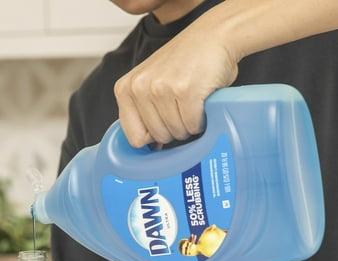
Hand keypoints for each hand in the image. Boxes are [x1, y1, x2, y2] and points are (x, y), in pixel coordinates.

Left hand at [114, 20, 238, 146]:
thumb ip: (142, 111)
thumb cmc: (183, 63)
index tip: (163, 125)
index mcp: (125, 89)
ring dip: (189, 124)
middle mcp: (139, 87)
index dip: (153, 136)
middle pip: (158, 136)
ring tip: (192, 101)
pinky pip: (192, 125)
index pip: (134, 138)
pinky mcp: (184, 91)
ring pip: (176, 133)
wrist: (213, 36)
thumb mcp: (150, 83)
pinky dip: (201, 120)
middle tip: (182, 107)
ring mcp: (161, 88)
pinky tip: (201, 101)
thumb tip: (150, 148)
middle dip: (173, 129)